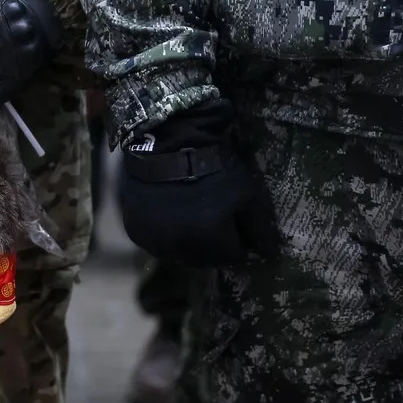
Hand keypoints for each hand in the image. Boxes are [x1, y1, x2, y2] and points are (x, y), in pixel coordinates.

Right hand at [119, 100, 253, 266]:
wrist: (167, 142)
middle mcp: (179, 248)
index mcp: (209, 240)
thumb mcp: (245, 192)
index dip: (234, 239)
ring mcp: (153, 241)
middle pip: (203, 260)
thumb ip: (258, 227)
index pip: (232, 256)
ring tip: (188, 215)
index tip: (231, 222)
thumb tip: (268, 253)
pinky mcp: (135, 232)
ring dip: (186, 242)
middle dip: (211, 245)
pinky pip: (155, 243)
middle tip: (210, 219)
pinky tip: (168, 213)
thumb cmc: (212, 166)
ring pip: (177, 254)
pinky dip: (164, 233)